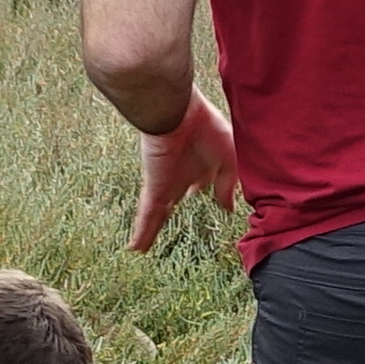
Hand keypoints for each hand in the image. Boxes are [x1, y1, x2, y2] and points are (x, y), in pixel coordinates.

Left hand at [128, 95, 241, 252]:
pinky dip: (142, 232)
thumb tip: (228, 209)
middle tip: (169, 228)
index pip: (201, 184)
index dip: (205, 193)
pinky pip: (147, 215)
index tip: (210, 206)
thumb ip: (227, 185)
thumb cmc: (206, 128)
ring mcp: (165, 184)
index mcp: (202, 166)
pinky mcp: (154, 188)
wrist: (179, 113)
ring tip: (141, 249)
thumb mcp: (229, 160)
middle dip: (171, 213)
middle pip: (173, 201)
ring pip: (156, 214)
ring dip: (150, 232)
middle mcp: (181, 176)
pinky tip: (135, 248)